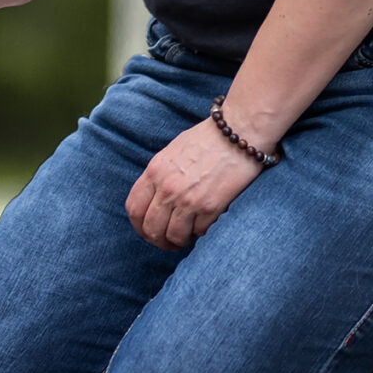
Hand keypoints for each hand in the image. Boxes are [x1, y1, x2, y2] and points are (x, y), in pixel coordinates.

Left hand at [125, 118, 265, 249]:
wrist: (238, 132)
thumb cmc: (206, 139)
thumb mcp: (171, 152)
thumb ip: (159, 176)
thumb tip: (153, 200)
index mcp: (155, 172)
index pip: (134, 209)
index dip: (139, 225)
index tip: (147, 230)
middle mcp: (168, 188)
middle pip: (150, 229)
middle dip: (158, 240)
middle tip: (168, 241)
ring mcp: (188, 199)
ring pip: (173, 236)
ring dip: (179, 241)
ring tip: (186, 236)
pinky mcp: (211, 207)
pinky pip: (198, 233)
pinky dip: (199, 233)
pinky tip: (203, 225)